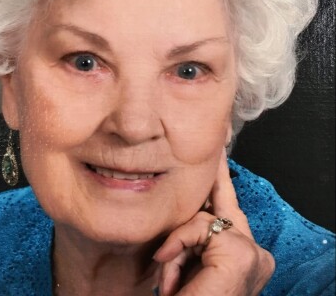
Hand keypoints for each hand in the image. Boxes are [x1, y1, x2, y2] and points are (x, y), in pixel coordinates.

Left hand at [153, 150, 274, 295]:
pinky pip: (197, 228)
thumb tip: (178, 213)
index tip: (216, 154)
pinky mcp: (240, 253)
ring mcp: (250, 252)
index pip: (228, 213)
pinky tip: (167, 266)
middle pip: (226, 202)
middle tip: (216, 143)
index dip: (220, 183)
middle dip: (216, 174)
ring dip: (178, 245)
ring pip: (204, 217)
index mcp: (243, 257)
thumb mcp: (188, 266)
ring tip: (168, 278)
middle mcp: (254, 253)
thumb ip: (191, 239)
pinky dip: (177, 245)